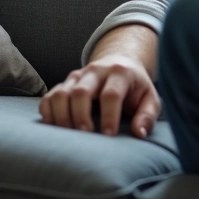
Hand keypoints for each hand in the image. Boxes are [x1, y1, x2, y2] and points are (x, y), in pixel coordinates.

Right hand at [39, 54, 161, 137]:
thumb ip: (147, 115)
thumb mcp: (149, 98)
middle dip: (80, 116)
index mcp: (120, 73)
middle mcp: (95, 71)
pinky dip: (48, 113)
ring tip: (69, 135)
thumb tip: (140, 134)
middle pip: (81, 92)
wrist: (120, 63)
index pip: (110, 94)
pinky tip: (55, 127)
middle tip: (85, 135)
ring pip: (61, 94)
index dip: (109, 116)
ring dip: (62, 116)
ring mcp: (77, 76)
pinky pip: (49, 97)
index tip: (109, 135)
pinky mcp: (64, 83)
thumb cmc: (135, 87)